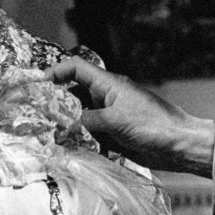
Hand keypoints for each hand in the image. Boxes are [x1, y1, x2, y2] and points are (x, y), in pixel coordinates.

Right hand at [48, 57, 214, 176]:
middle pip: (73, 92)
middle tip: (36, 113)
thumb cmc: (154, 126)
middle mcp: (106, 97)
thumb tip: (63, 125)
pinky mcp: (112, 134)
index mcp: (108, 85)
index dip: (56, 72)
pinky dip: (77, 137)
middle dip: (55, 100)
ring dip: (65, 122)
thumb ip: (86, 121)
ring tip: (47, 132)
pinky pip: (88, 132)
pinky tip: (67, 146)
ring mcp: (109, 115)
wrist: (178, 146)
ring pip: (79, 114)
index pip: (76, 68)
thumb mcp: (115, 121)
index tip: (37, 83)